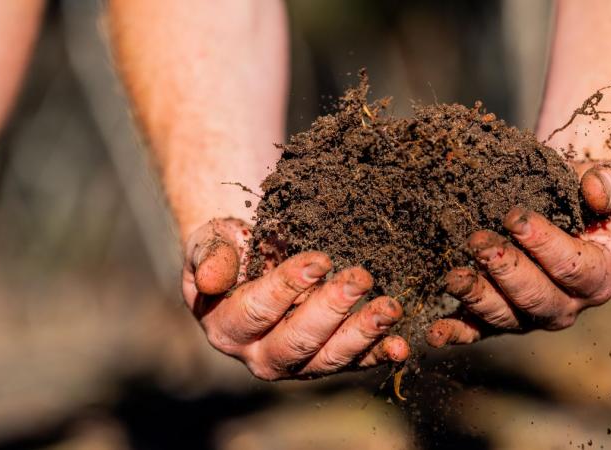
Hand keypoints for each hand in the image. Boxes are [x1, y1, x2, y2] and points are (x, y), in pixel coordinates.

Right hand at [183, 218, 409, 379]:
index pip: (257, 311)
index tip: (320, 259)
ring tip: (389, 308)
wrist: (251, 262)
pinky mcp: (326, 359)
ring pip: (328, 358)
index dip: (287, 286)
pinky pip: (354, 362)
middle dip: (331, 310)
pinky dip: (379, 354)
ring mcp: (297, 363)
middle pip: (296, 341)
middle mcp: (259, 355)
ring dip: (362, 334)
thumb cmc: (230, 250)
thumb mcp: (210, 242)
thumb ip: (208, 257)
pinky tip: (401, 344)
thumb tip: (209, 280)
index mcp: (226, 327)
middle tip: (360, 278)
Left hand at [427, 161, 610, 346]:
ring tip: (453, 276)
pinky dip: (455, 332)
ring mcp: (529, 316)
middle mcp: (564, 305)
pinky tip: (434, 331)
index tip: (514, 217)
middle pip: (535, 297)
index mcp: (597, 278)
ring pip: (503, 316)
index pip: (571, 266)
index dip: (543, 243)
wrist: (564, 204)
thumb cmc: (592, 194)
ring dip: (476, 297)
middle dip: (505, 270)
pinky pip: (476, 331)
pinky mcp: (497, 319)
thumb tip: (594, 191)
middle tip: (478, 240)